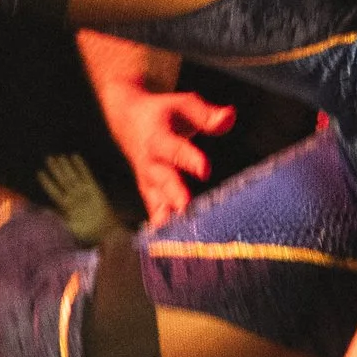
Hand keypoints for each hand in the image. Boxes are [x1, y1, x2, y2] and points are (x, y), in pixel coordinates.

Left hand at [34, 153, 119, 244]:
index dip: (47, 182)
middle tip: (49, 158)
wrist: (105, 232)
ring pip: (72, 176)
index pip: (54, 191)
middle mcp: (74, 197)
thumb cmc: (88, 233)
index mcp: (66, 206)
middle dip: (55, 170)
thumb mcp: (69, 227)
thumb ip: (58, 218)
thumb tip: (44, 211)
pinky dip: (81, 166)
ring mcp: (83, 192)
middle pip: (62, 180)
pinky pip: (86, 175)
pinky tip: (75, 156)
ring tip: (59, 156)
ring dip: (66, 166)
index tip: (40, 172)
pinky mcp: (94, 188)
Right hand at [100, 86, 236, 225]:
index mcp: (158, 139)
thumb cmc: (164, 114)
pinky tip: (176, 251)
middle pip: (163, 181)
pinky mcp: (150, 195)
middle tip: (187, 209)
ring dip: (170, 219)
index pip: (174, 149)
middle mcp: (151, 164)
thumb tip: (229, 117)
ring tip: (183, 238)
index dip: (189, 159)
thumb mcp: (183, 105)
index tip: (205, 169)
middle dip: (175, 195)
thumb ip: (206, 115)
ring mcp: (149, 182)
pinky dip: (165, 231)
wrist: (128, 120)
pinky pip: (156, 214)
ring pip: (158, 203)